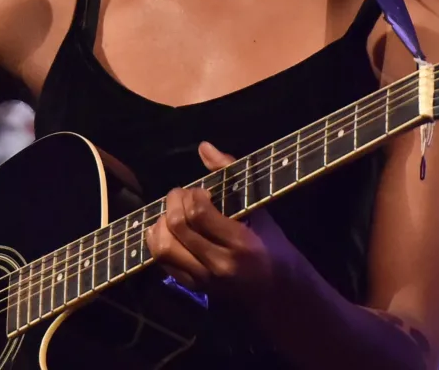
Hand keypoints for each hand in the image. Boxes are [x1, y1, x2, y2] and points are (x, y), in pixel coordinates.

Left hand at [145, 142, 300, 304]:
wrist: (279, 292)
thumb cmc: (272, 246)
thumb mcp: (259, 211)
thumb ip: (231, 176)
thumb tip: (203, 147)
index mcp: (240, 242)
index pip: (198, 213)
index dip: (192, 194)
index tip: (202, 191)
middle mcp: (218, 263)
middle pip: (176, 227)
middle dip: (173, 202)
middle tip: (182, 195)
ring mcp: (203, 280)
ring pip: (163, 247)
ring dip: (161, 223)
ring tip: (173, 213)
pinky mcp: (193, 288)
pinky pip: (162, 262)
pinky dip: (158, 242)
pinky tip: (169, 231)